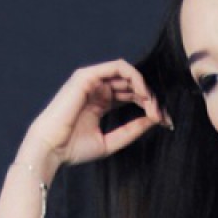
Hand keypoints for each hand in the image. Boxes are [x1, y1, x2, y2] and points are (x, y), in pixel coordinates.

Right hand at [20, 59, 169, 177]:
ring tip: (153, 106)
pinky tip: (144, 94)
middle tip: (162, 116)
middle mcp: (98, 90)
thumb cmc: (74, 149)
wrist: (51, 150)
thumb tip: (156, 119)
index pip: (133, 96)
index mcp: (101, 103)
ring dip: (146, 88)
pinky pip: (119, 67)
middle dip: (152, 99)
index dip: (151, 106)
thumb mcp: (112, 141)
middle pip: (134, 86)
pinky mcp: (87, 76)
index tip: (165, 121)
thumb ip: (133, 129)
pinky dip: (136, 78)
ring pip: (129, 74)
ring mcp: (92, 81)